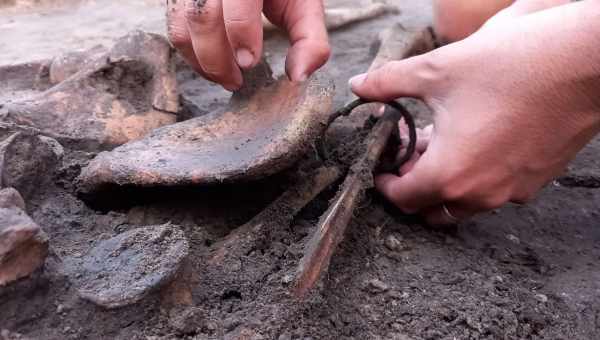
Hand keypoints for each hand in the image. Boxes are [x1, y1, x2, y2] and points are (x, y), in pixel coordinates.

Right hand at [166, 0, 329, 90]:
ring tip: (226, 76)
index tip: (248, 63)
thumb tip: (298, 77)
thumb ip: (309, 40)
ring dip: (201, 61)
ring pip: (181, 25)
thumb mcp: (304, 6)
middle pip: (202, 16)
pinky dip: (191, 54)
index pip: (238, 0)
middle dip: (217, 58)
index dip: (240, 33)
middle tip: (236, 81)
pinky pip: (174, 28)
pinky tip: (213, 64)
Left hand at [351, 0, 599, 224]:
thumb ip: (388, 82)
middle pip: (432, 209)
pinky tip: (476, 139)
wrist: (584, 62)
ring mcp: (512, 192)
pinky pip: (495, 190)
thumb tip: (357, 84)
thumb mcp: (435, 70)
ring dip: (445, 181)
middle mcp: (480, 194)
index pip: (402, 199)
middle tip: (409, 152)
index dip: (384, 183)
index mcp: (449, 175)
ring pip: (464, 202)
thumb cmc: (509, 66)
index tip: (382, 165)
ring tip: (440, 141)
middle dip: (413, 185)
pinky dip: (475, 175)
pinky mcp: (536, 180)